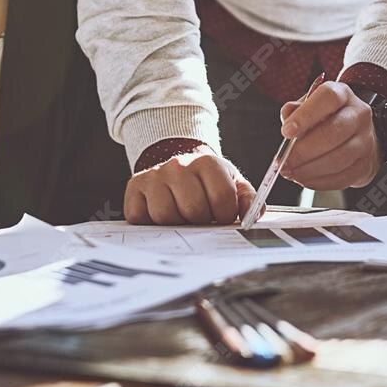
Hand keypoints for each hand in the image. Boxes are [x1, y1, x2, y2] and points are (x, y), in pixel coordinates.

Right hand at [124, 149, 252, 224]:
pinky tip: (161, 215)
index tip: (221, 215)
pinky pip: (141, 218)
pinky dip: (151, 223)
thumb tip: (251, 215)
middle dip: (200, 221)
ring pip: (166, 216)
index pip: (222, 201)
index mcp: (207, 163)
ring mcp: (154, 176)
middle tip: (200, 216)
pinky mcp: (134, 188)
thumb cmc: (207, 183)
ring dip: (176, 224)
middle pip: (193, 210)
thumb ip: (248, 199)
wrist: (178, 169)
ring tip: (181, 215)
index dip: (224, 216)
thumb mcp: (232, 185)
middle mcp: (178, 165)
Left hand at [277, 81, 379, 190]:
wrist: (356, 136)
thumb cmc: (327, 119)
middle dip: (304, 151)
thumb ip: (295, 110)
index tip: (286, 132)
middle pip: (333, 132)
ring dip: (309, 170)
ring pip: (338, 158)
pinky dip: (319, 181)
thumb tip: (288, 115)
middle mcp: (358, 114)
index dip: (306, 115)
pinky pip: (342, 177)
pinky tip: (305, 179)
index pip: (328, 98)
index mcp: (343, 94)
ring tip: (291, 172)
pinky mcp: (365, 164)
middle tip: (285, 162)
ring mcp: (365, 140)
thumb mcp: (310, 106)